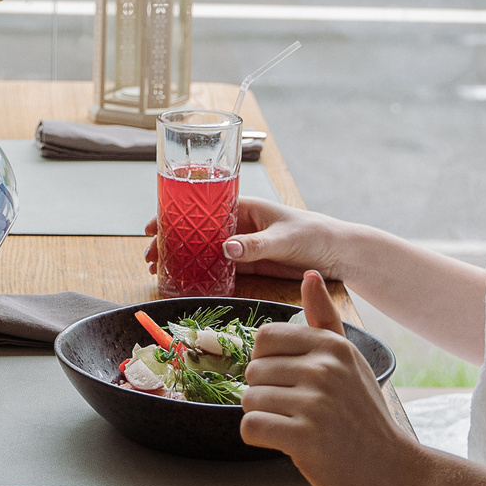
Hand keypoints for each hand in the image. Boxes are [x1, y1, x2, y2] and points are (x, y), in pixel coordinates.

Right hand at [136, 192, 359, 282]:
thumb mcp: (283, 239)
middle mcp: (236, 223)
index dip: (173, 215)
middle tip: (149, 256)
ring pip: (201, 247)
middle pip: (194, 229)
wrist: (336, 253)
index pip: (199, 207)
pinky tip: (183, 279)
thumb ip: (255, 245)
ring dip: (180, 257)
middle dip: (170, 240)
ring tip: (158, 269)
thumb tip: (225, 248)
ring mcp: (240, 242)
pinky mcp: (247, 261)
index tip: (151, 226)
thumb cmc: (312, 234)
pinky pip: (216, 265)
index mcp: (242, 206)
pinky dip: (198, 270)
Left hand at [239, 271, 428, 485]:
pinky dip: (260, 438)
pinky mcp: (304, 437)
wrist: (394, 472)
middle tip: (300, 413)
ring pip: (249, 400)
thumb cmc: (365, 417)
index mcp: (333, 345)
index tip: (292, 383)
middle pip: (253, 372)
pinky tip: (289, 444)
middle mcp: (325, 368)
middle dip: (266, 395)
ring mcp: (315, 402)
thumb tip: (309, 273)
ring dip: (264, 418)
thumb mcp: (350, 362)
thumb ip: (325, 319)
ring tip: (298, 428)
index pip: (265, 338)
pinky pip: (251, 427)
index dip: (269, 364)